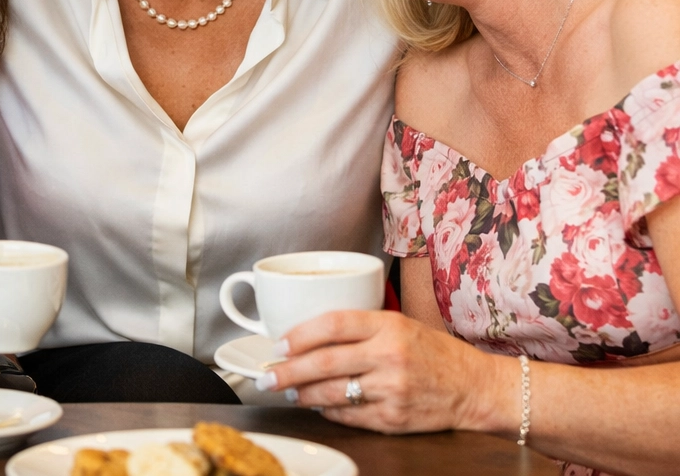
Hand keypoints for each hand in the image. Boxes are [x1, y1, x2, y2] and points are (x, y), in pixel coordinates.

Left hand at [262, 310, 509, 433]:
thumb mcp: (400, 323)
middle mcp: (388, 356)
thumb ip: (362, 326)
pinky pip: (351, 416)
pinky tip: (318, 407)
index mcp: (387, 325)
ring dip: (304, 394)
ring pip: (333, 392)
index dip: (300, 335)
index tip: (279, 344)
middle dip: (289, 370)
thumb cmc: (435, 351)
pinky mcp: (394, 418)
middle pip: (325, 362)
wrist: (475, 387)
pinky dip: (330, 412)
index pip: (333, 324)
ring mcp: (391, 390)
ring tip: (288, 392)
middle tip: (267, 377)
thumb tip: (312, 333)